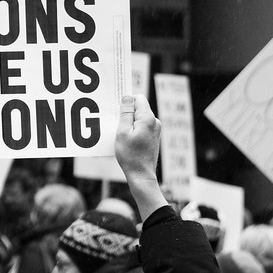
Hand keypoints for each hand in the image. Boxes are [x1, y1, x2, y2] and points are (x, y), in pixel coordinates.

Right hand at [115, 95, 165, 217]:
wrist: (141, 175)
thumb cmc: (130, 155)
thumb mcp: (122, 132)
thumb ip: (125, 113)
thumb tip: (127, 97)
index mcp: (148, 118)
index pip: (138, 98)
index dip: (126, 101)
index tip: (117, 110)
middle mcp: (155, 122)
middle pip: (139, 108)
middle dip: (127, 113)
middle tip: (116, 125)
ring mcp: (156, 130)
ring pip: (140, 118)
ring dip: (129, 123)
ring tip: (121, 135)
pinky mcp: (154, 137)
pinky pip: (142, 127)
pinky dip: (134, 130)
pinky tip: (127, 140)